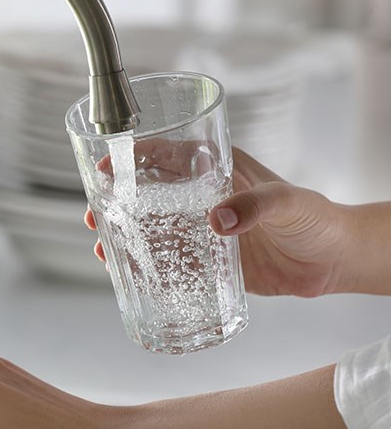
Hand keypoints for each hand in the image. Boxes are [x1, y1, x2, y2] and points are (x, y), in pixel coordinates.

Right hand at [85, 147, 349, 296]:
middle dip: (117, 201)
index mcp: (218, 170)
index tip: (105, 166)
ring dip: (125, 235)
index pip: (167, 155)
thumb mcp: (288, 203)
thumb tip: (217, 221)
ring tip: (102, 247)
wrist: (335, 261)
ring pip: (153, 228)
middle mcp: (203, 197)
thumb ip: (255, 206)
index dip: (133, 158)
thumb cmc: (317, 219)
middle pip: (148, 193)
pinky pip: (171, 261)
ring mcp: (203, 229)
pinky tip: (129, 273)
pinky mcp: (209, 260)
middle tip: (94, 213)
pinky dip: (148, 265)